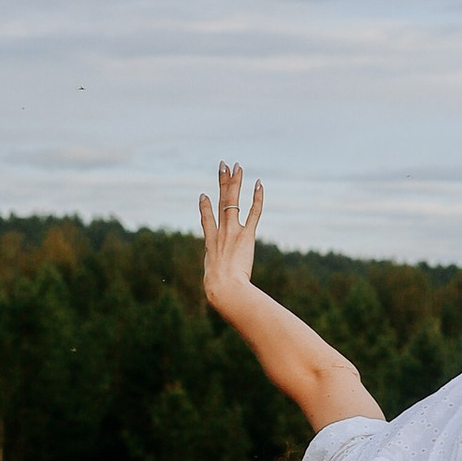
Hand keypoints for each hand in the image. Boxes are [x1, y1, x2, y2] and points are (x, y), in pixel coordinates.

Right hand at [199, 161, 264, 315]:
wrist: (223, 289)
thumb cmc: (218, 292)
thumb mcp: (214, 283)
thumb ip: (216, 281)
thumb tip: (216, 295)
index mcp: (211, 243)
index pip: (206, 220)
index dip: (205, 207)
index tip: (203, 195)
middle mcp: (220, 233)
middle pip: (221, 201)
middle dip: (222, 182)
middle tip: (223, 165)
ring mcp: (232, 232)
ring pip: (232, 201)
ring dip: (235, 181)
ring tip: (236, 165)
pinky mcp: (246, 236)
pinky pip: (252, 213)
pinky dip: (256, 198)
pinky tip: (258, 184)